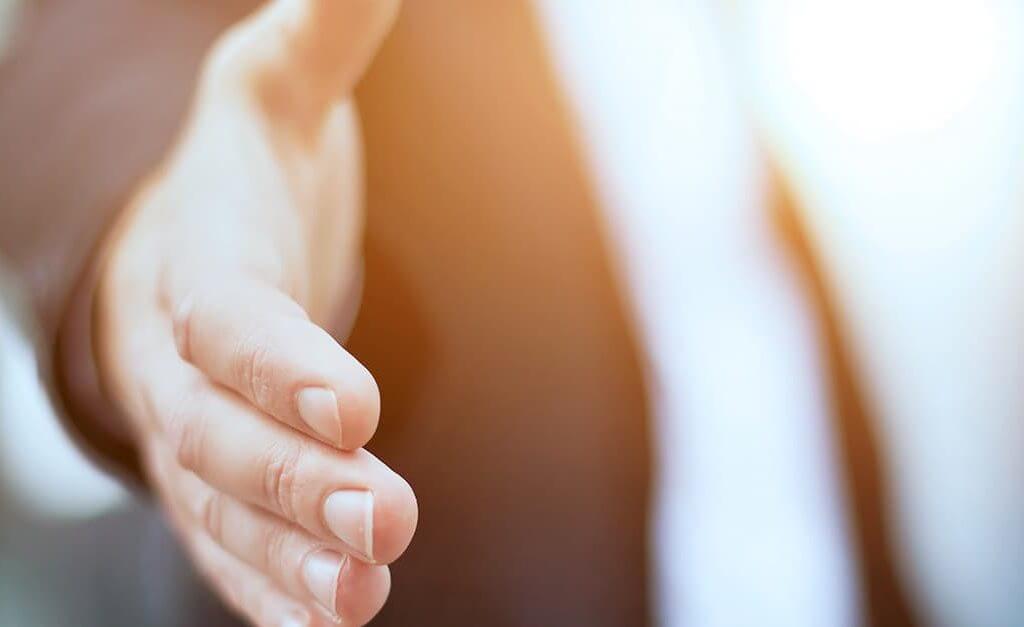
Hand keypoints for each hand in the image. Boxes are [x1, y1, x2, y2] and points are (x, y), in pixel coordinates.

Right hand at [95, 2, 414, 625]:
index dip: (279, 362)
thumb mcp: (272, 88)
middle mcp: (180, 361)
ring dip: (290, 557)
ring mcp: (191, 434)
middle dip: (295, 479)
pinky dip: (273, 589)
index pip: (229, 318)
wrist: (175, 257)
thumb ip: (324, 33)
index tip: (353, 405)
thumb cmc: (240, 176)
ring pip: (225, 507)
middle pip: (223, 432)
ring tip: (362, 591)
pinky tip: (331, 619)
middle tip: (380, 520)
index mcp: (196, 260)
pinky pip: (230, 545)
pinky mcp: (214, 484)